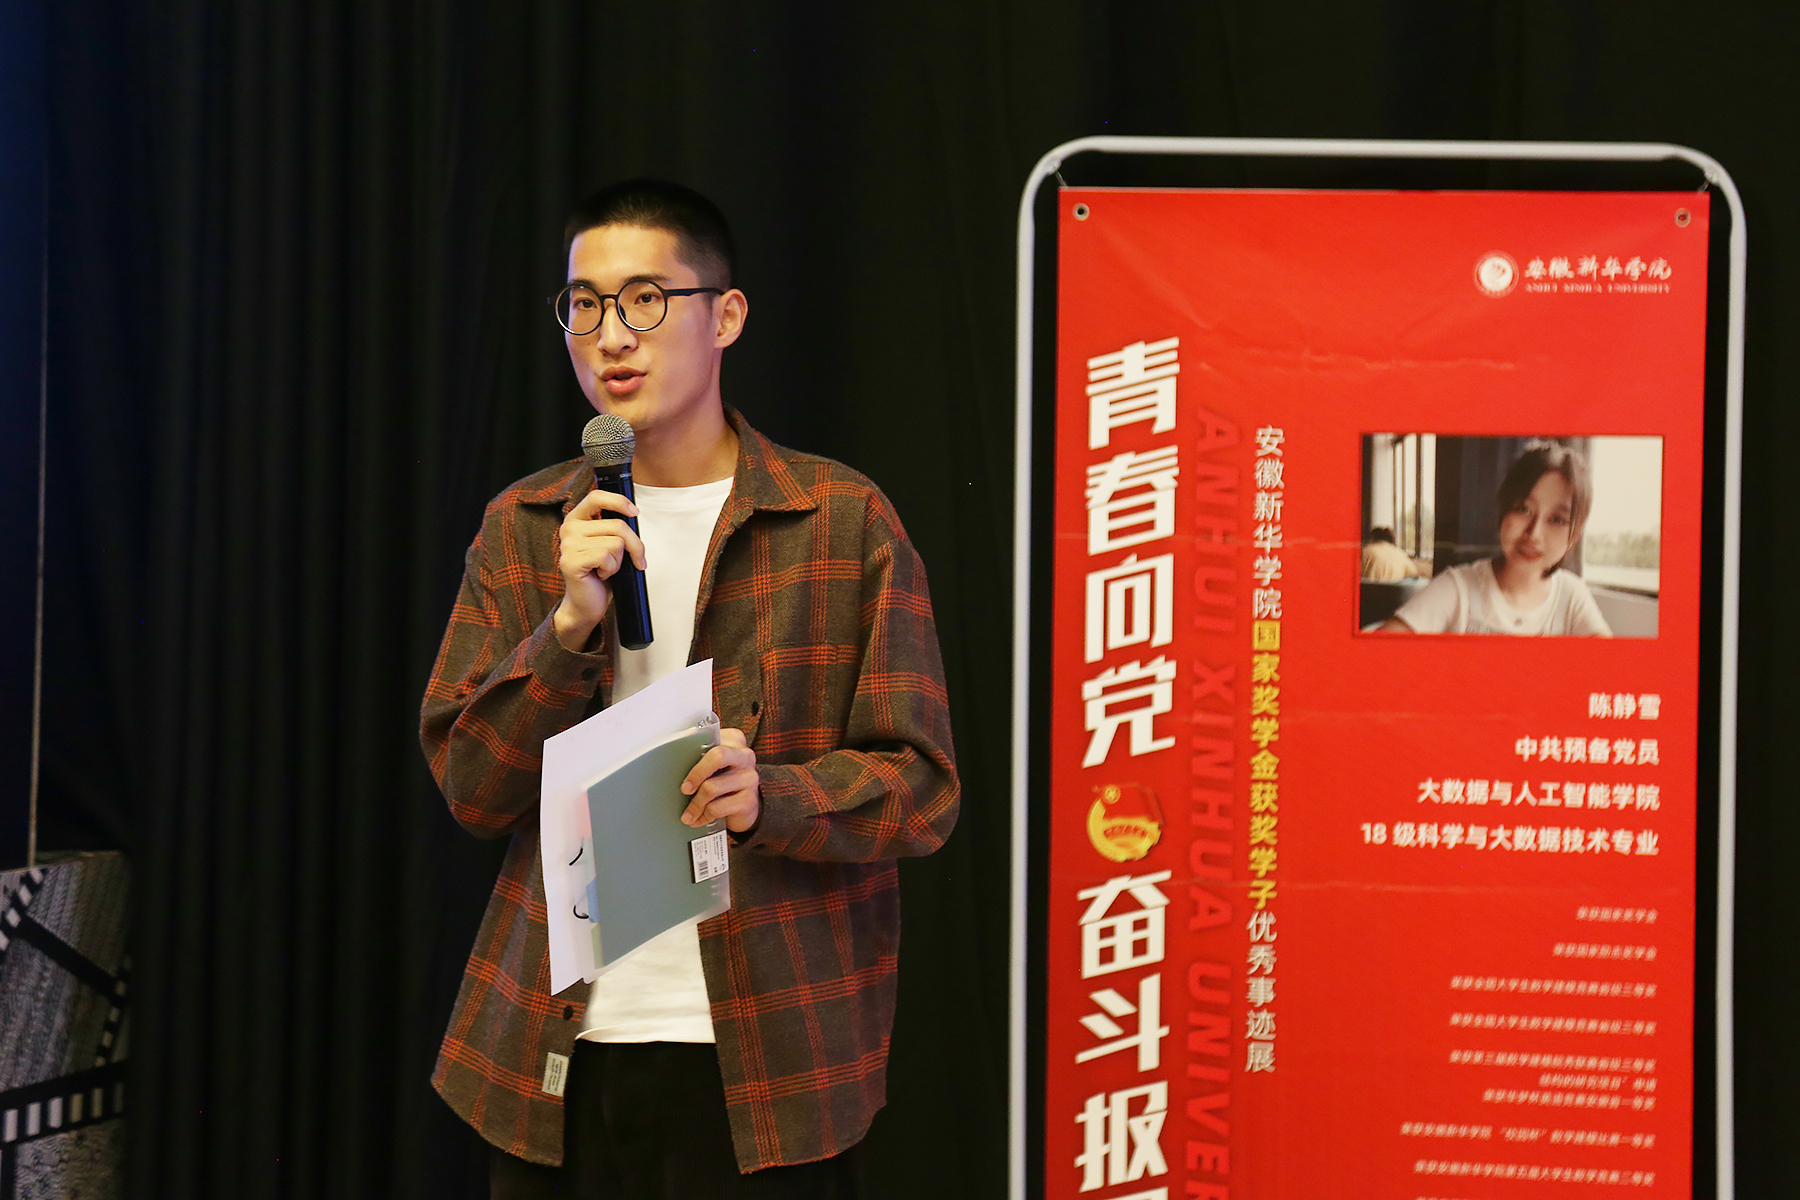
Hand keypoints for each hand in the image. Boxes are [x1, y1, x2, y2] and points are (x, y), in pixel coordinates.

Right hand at [552, 488, 645, 650]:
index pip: (596, 497)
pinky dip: (611, 569)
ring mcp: (568, 545)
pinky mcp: (571, 562)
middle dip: (634, 545)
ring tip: (606, 569)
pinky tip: (600, 575)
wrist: (586, 604)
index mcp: (577, 519)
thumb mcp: (611, 544)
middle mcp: (569, 528)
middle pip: (618, 525)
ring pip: (615, 543)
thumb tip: (633, 514)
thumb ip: (615, 528)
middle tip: (633, 560)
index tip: (634, 513)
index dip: (618, 501)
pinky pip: (606, 557)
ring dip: (619, 561)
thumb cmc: (601, 574)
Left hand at [680, 728, 759, 833]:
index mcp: (734, 740)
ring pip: (712, 787)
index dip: (692, 750)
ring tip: (688, 814)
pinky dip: (704, 816)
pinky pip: (718, 808)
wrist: (745, 806)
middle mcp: (745, 756)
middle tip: (685, 788)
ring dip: (695, 804)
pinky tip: (700, 819)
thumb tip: (674, 762)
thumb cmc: (723, 781)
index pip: (711, 739)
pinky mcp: (749, 800)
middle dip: (696, 774)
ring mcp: (749, 778)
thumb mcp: (713, 765)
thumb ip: (699, 757)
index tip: (679, 762)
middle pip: (717, 757)